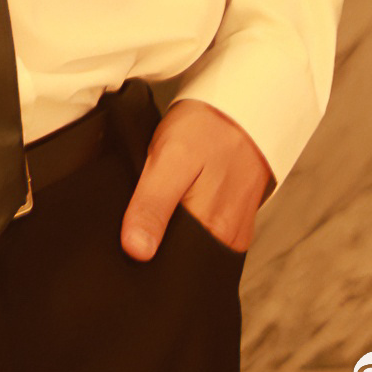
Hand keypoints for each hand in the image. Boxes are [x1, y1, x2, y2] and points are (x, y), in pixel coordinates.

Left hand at [120, 98, 271, 260]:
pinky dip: (189, 224)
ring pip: (194, 247)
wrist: (243, 105)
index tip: (128, 243)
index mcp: (212, 229)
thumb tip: (136, 252)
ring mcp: (234, 229)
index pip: (174, 267)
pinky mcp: (235, 218)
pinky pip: (207, 234)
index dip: (147, 259)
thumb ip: (152, 205)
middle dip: (159, 248)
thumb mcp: (171, 159)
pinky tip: (179, 204)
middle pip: (184, 259)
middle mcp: (227, 237)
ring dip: (174, 234)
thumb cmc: (206, 128)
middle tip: (141, 219)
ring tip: (159, 209)